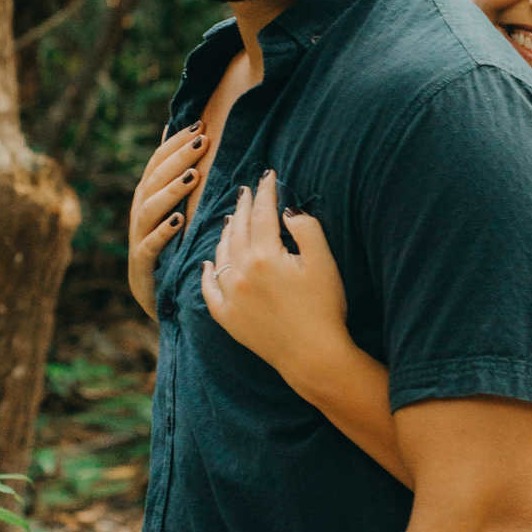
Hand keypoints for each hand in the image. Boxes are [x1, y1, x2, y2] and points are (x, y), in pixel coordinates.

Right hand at [128, 122, 206, 316]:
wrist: (156, 292)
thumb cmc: (169, 243)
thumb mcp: (172, 206)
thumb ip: (172, 171)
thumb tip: (173, 128)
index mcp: (148, 196)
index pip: (158, 162)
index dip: (176, 143)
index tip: (200, 125)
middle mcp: (140, 212)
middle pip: (155, 179)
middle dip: (179, 158)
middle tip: (203, 141)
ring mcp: (139, 236)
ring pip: (150, 208)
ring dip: (171, 191)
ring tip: (193, 176)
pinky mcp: (142, 263)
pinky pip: (150, 245)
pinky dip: (163, 232)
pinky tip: (178, 221)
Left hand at [201, 171, 347, 382]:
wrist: (313, 356)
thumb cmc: (324, 308)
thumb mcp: (323, 262)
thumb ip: (306, 229)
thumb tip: (286, 211)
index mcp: (265, 255)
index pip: (262, 213)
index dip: (266, 192)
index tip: (268, 176)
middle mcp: (241, 272)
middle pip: (238, 230)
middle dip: (243, 207)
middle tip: (246, 190)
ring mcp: (230, 296)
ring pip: (221, 254)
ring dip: (226, 233)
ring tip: (230, 219)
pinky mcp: (227, 318)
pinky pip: (209, 289)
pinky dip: (208, 273)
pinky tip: (209, 263)